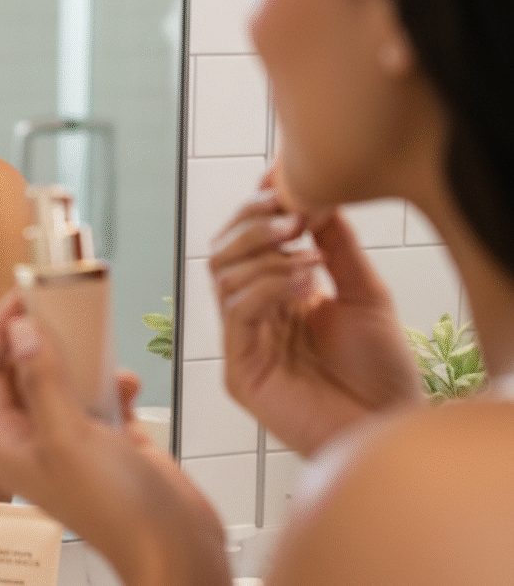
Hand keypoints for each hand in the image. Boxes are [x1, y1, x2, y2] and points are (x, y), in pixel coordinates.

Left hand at [0, 293, 227, 585]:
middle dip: (38, 337)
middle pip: (19, 371)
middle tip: (58, 304)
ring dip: (80, 358)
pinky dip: (113, 383)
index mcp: (7, 443)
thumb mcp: (69, 436)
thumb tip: (19, 330)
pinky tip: (128, 383)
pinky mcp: (107, 441)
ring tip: (95, 337)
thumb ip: (43, 381)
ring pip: (62, 379)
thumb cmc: (117, 508)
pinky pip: (99, 396)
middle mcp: (33, 439)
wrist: (176, 547)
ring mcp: (70, 440)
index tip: (21, 299)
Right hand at [210, 186, 422, 456]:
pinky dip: (269, 288)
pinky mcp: (241, 371)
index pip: (244, 242)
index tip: (281, 187)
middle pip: (221, 254)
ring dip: (264, 257)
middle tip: (292, 219)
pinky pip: (236, 314)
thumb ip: (336, 246)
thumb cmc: (380, 371)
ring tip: (309, 258)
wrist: (390, 424)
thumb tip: (312, 195)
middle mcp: (253, 317)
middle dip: (252, 226)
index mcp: (276, 296)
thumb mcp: (364, 291)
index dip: (256, 211)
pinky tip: (305, 286)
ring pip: (222, 278)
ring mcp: (244, 343)